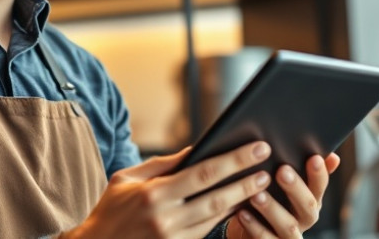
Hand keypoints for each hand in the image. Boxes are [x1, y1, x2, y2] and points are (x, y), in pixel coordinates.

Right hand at [62, 141, 275, 238]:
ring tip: (260, 185)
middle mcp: (165, 219)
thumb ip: (163, 164)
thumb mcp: (127, 178)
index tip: (256, 149)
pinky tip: (239, 206)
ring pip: (216, 219)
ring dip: (241, 202)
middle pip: (217, 199)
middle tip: (268, 169)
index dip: (234, 161)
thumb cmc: (111, 209)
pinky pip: (206, 233)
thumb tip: (197, 148)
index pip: (203, 173)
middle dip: (246, 183)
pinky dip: (225, 219)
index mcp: (153, 194)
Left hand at [227, 153, 340, 238]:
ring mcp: (290, 235)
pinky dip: (254, 226)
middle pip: (308, 205)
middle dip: (296, 187)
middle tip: (281, 170)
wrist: (251, 229)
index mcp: (310, 199)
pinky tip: (241, 212)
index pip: (320, 186)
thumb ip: (298, 165)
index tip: (313, 157)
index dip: (319, 174)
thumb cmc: (270, 197)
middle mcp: (305, 218)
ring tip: (256, 195)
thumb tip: (329, 154)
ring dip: (272, 209)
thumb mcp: (283, 181)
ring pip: (288, 225)